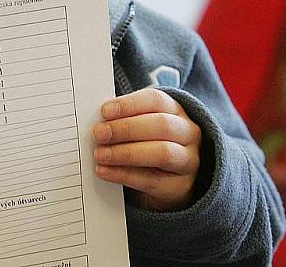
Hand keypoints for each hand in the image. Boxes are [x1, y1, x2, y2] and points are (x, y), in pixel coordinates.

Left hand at [92, 88, 201, 211]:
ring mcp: (188, 160)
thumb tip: (97, 121)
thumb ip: (123, 119)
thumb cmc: (148, 141)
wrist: (170, 177)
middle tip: (98, 134)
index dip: (129, 105)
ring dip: (125, 153)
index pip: (156, 100)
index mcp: (175, 110)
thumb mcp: (140, 124)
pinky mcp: (180, 186)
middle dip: (126, 129)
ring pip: (163, 153)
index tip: (104, 111)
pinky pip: (152, 180)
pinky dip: (124, 175)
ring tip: (100, 154)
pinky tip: (104, 171)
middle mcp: (187, 133)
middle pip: (162, 126)